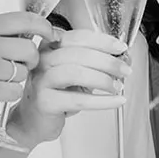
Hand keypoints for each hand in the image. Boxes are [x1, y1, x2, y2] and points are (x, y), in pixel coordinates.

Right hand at [0, 11, 55, 108]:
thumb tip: (22, 29)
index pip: (24, 20)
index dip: (44, 26)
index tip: (50, 33)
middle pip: (29, 50)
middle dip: (30, 58)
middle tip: (21, 62)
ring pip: (23, 72)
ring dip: (18, 76)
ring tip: (0, 76)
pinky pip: (15, 91)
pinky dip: (10, 92)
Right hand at [7, 29, 129, 147]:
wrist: (33, 121)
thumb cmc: (56, 94)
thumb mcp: (77, 73)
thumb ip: (96, 63)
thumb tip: (124, 59)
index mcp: (50, 46)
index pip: (78, 37)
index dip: (102, 41)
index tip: (121, 48)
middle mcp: (42, 59)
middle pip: (78, 54)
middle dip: (107, 61)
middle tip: (125, 70)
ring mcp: (41, 80)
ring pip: (76, 73)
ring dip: (103, 79)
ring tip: (117, 86)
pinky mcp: (44, 102)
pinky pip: (77, 99)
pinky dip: (102, 101)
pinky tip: (116, 101)